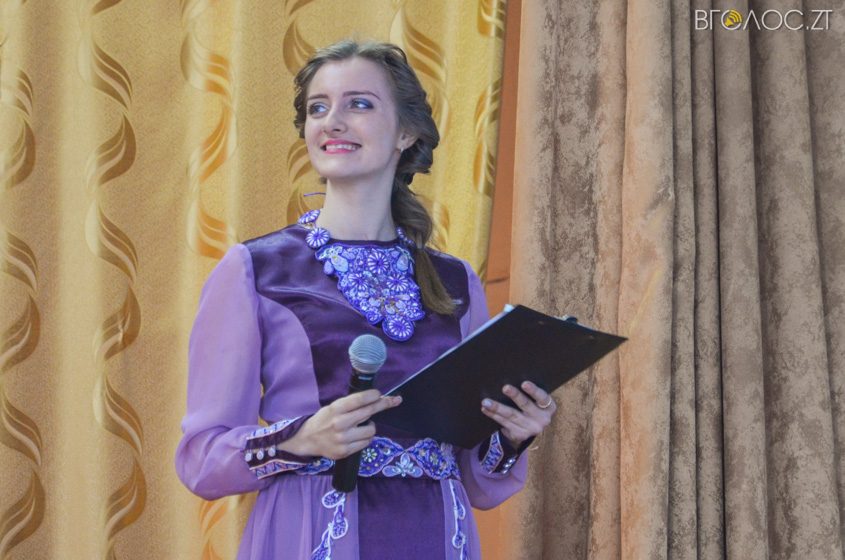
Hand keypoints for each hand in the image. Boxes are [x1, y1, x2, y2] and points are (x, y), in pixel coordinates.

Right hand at [280, 390, 401, 460]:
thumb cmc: (324, 420)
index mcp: (336, 409)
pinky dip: (365, 438)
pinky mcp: (345, 451)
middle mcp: (340, 423)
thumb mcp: (333, 407)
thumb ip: (351, 405)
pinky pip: (366, 443)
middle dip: (384, 404)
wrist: (307, 439)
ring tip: (362, 426)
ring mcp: (343, 439)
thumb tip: (377, 399)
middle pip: (369, 412)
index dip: (374, 396)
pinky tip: (357, 436)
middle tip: (395, 400)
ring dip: (370, 426)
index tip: (380, 394)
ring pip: (371, 430)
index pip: (359, 400)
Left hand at [480, 381, 555, 447]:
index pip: (542, 398)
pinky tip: (486, 409)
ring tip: (486, 401)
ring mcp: (531, 429)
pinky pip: (504, 423)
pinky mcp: (520, 435)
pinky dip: (494, 415)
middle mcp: (542, 419)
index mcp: (549, 407)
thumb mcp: (537, 401)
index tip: (524, 383)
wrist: (530, 428)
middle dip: (515, 396)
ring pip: (512, 416)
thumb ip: (530, 393)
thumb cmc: (532, 406)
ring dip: (497, 408)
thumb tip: (510, 376)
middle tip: (505, 387)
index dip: (533, 391)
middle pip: (526, 405)